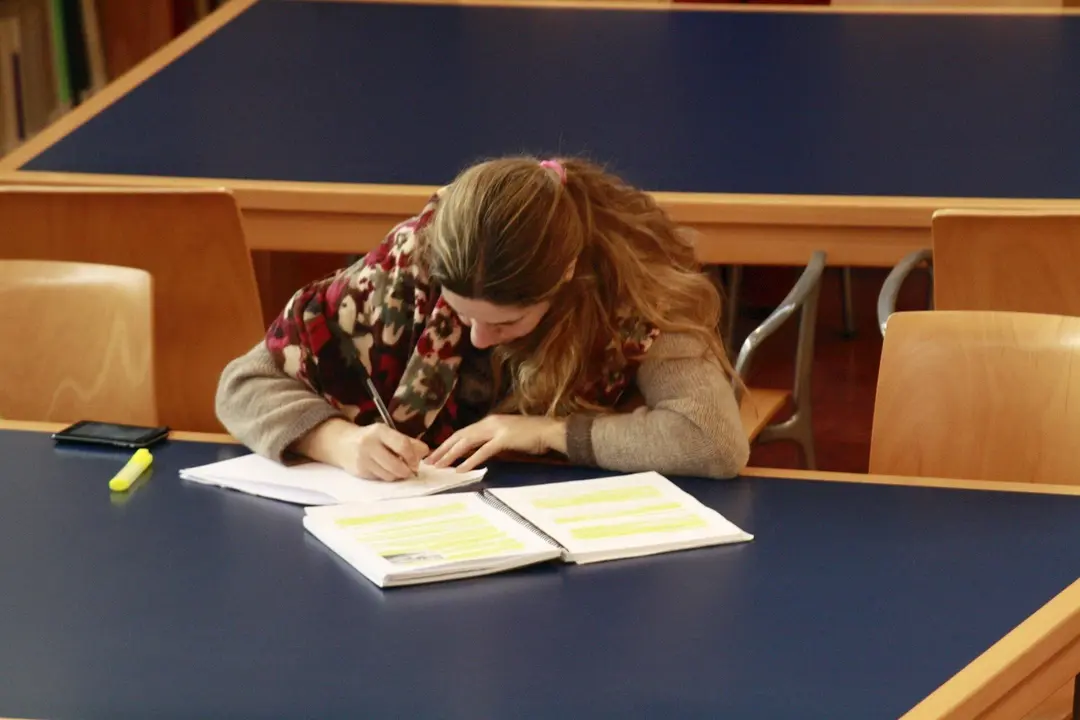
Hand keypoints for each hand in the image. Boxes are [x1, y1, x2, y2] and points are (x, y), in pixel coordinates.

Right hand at [294, 418, 429, 481]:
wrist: (341, 443)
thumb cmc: (372, 438)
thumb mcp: (388, 434)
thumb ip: (409, 442)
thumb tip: (426, 452)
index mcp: (380, 431)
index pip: (402, 445)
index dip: (413, 457)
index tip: (416, 462)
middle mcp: (369, 444)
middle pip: (396, 465)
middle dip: (407, 471)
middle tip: (410, 470)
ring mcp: (363, 459)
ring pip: (389, 475)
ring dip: (398, 475)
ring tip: (398, 470)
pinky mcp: (360, 471)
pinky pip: (380, 479)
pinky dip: (387, 477)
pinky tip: (385, 470)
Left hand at [428, 415, 566, 472]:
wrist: (549, 431)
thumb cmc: (530, 436)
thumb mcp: (505, 437)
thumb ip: (490, 441)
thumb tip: (474, 452)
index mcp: (488, 422)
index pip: (462, 433)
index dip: (447, 444)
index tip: (434, 455)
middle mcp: (489, 423)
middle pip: (459, 436)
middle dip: (442, 449)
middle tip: (429, 462)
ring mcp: (496, 430)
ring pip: (467, 442)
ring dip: (451, 454)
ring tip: (439, 466)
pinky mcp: (504, 439)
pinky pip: (483, 451)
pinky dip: (470, 460)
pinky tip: (460, 469)